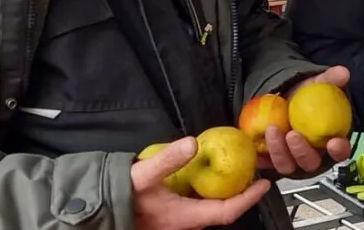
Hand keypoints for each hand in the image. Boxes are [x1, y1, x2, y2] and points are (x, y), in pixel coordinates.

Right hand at [131, 136, 270, 229]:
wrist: (99, 208)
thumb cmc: (122, 194)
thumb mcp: (145, 174)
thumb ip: (168, 159)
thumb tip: (193, 143)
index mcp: (186, 217)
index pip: (227, 211)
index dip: (248, 198)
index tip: (264, 184)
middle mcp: (186, 224)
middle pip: (222, 212)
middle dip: (240, 195)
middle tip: (252, 174)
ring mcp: (179, 222)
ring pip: (209, 210)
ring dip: (224, 194)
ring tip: (235, 173)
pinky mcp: (171, 217)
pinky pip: (198, 206)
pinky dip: (209, 193)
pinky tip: (207, 178)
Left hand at [260, 66, 353, 175]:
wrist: (282, 98)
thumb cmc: (306, 97)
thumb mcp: (317, 85)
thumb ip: (330, 80)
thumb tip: (343, 72)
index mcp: (329, 142)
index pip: (340, 152)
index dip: (339, 150)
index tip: (334, 142)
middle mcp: (312, 156)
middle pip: (310, 163)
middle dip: (301, 152)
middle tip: (292, 134)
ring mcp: (291, 160)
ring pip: (287, 166)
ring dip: (279, 152)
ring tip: (272, 130)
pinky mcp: (271, 160)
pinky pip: (265, 163)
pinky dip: (260, 157)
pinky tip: (255, 144)